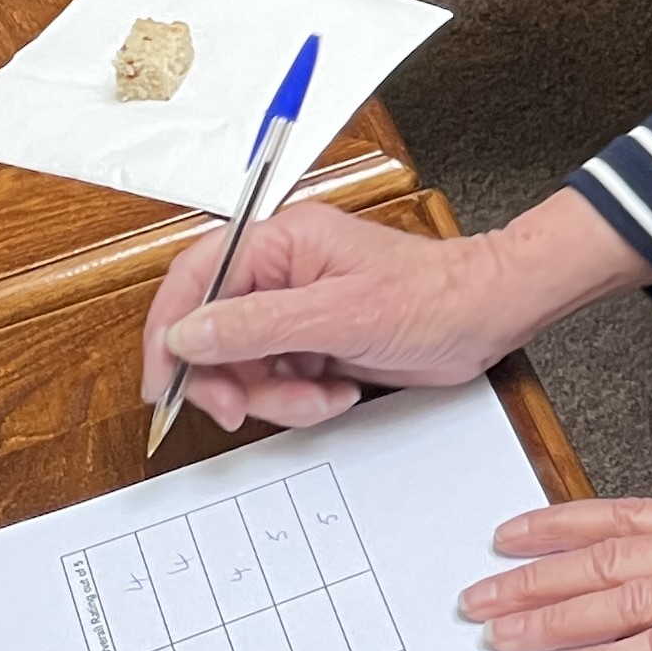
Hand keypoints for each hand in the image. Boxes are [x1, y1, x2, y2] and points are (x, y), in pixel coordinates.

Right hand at [141, 189, 651, 432]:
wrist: (487, 318)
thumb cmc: (432, 297)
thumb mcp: (339, 315)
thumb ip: (257, 325)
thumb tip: (189, 334)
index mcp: (282, 242)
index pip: (196, 279)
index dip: (170, 331)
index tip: (165, 381)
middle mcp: (282, 272)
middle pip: (213, 334)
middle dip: (230, 379)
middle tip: (246, 408)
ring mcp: (297, 310)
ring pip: (245, 367)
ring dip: (276, 396)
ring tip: (319, 395)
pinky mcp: (314, 342)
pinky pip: (278, 382)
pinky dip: (301, 400)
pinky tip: (338, 393)